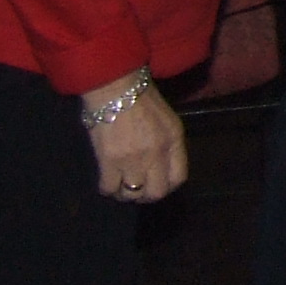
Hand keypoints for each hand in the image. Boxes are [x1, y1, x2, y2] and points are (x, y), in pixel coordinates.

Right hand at [84, 76, 188, 203]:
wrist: (116, 87)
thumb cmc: (141, 99)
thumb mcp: (167, 119)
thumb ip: (168, 143)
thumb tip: (162, 166)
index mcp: (174, 141)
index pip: (178, 178)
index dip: (167, 187)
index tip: (156, 185)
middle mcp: (157, 153)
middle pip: (156, 192)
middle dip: (146, 196)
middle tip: (137, 191)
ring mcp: (133, 159)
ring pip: (132, 194)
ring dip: (126, 195)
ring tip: (120, 187)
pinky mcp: (110, 160)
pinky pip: (109, 187)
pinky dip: (108, 189)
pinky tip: (107, 182)